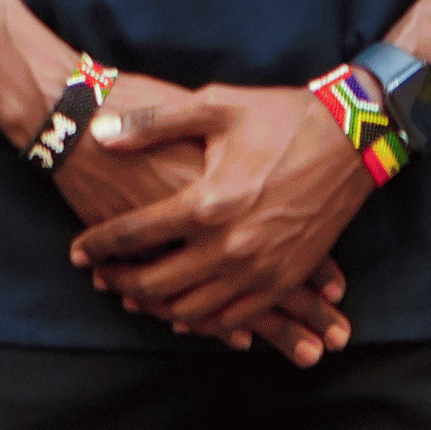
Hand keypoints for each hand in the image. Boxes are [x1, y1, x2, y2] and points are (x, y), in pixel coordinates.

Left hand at [65, 81, 372, 344]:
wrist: (353, 138)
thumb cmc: (281, 117)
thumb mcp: (215, 107)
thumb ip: (153, 124)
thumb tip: (101, 134)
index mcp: (208, 202)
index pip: (134, 235)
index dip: (98, 244)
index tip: (76, 251)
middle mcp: (231, 245)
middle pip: (157, 283)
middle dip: (120, 283)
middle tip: (98, 278)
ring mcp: (260, 268)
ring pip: (192, 311)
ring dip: (156, 308)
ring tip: (133, 297)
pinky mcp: (285, 279)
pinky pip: (235, 319)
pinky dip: (203, 322)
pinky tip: (183, 313)